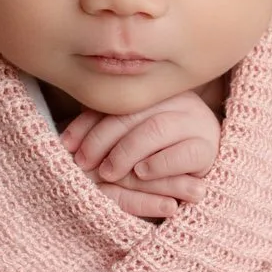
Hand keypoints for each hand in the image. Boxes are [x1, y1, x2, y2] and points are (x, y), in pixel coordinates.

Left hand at [59, 90, 221, 218]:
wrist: (200, 177)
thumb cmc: (155, 160)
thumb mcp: (126, 146)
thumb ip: (103, 137)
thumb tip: (64, 143)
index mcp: (154, 94)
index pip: (114, 103)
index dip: (85, 123)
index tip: (66, 145)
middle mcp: (175, 101)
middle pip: (131, 114)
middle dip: (102, 140)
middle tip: (85, 164)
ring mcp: (195, 122)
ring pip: (155, 129)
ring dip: (127, 152)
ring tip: (110, 173)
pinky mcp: (207, 149)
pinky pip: (183, 153)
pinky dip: (159, 164)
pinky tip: (143, 173)